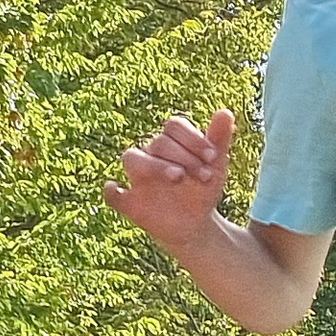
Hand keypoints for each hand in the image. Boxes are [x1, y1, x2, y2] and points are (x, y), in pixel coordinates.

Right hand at [106, 109, 237, 243]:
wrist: (196, 224)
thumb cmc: (202, 189)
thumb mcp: (216, 166)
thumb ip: (219, 139)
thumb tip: (225, 112)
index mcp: (170, 142)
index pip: (174, 126)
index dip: (192, 138)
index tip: (213, 156)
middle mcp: (150, 155)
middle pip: (158, 142)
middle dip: (184, 157)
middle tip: (205, 176)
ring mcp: (138, 178)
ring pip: (131, 158)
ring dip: (153, 165)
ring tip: (177, 176)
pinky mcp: (130, 202)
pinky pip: (112, 195)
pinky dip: (110, 191)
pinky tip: (114, 188)